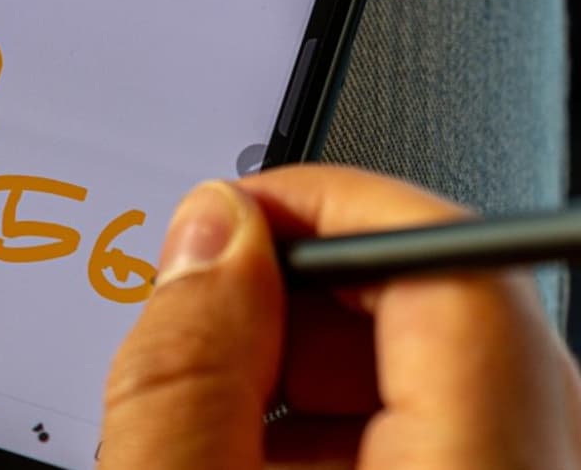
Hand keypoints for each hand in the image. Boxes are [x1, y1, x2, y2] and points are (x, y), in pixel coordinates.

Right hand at [99, 165, 580, 468]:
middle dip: (314, 296)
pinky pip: (452, 450)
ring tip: (215, 416)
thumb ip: (186, 369)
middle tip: (208, 315)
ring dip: (323, 373)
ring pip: (455, 391)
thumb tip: (209, 233)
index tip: (240, 210)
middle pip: (465, 328)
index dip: (341, 207)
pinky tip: (256, 464)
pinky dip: (350, 435)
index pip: (465, 276)